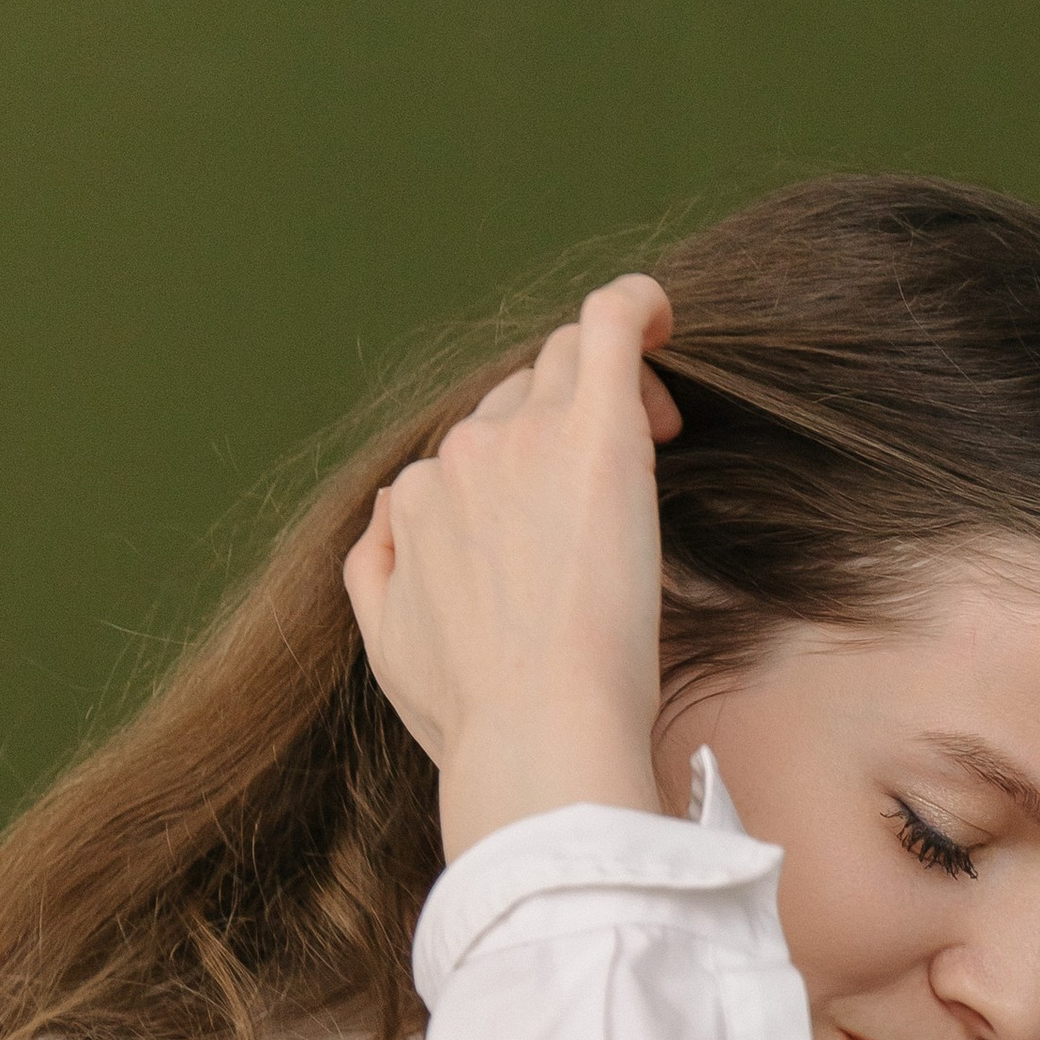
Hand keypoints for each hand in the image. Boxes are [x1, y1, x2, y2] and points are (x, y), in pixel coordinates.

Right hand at [343, 273, 681, 861]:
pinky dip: (638, 304)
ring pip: (562, 360)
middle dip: (564, 422)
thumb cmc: (480, 719)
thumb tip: (392, 510)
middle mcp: (459, 458)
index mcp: (414, 504)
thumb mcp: (389, 649)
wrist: (537, 735)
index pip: (472, 452)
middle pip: (516, 397)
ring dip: (604, 383)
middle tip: (625, 483)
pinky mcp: (594, 434)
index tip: (570, 517)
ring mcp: (522, 439)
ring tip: (654, 435)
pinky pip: (609, 323)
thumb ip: (376, 570)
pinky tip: (663, 313)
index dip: (527, 470)